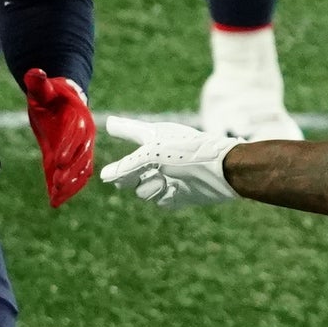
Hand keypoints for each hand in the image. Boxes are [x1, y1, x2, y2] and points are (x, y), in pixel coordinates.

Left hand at [20, 68, 96, 206]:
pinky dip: (66, 189)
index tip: (58, 162)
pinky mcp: (70, 160)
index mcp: (78, 118)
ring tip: (57, 199)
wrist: (61, 101)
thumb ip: (39, 82)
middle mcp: (84, 137)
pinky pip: (72, 176)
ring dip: (70, 185)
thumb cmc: (51, 93)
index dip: (68, 148)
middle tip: (58, 184)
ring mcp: (79, 151)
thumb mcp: (43, 88)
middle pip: (81, 157)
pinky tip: (54, 202)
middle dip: (71, 171)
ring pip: (81, 171)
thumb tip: (35, 72)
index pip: (76, 135)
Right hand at [99, 116, 240, 208]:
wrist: (222, 171)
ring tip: (163, 181)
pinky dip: (163, 197)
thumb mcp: (152, 154)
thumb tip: (105, 176)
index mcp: (152, 138)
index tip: (111, 125)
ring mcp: (166, 176)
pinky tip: (174, 190)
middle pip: (127, 172)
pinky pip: (158, 201)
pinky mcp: (177, 195)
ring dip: (149, 188)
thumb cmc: (189, 152)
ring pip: (140, 190)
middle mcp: (157, 157)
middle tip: (136, 175)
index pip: (130, 131)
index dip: (121, 128)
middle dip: (128, 176)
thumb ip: (127, 166)